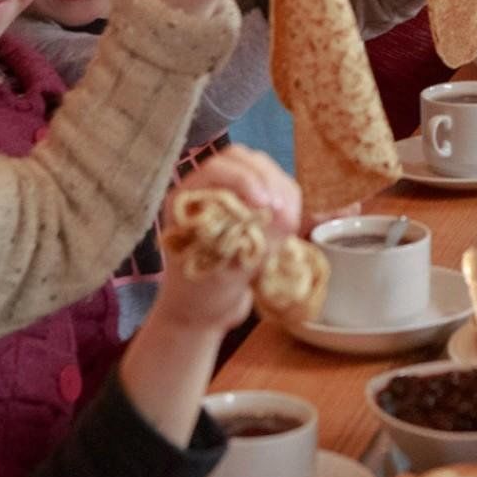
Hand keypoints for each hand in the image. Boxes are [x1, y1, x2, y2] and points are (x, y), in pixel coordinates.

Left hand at [156, 146, 303, 332]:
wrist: (201, 316)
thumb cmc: (202, 296)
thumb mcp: (228, 272)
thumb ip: (255, 240)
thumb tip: (284, 212)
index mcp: (187, 199)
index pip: (219, 167)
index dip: (246, 180)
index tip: (264, 205)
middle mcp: (207, 191)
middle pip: (243, 160)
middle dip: (268, 181)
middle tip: (283, 212)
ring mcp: (229, 197)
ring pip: (261, 170)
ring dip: (280, 189)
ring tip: (288, 220)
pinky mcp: (248, 208)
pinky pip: (274, 189)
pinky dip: (287, 200)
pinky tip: (289, 222)